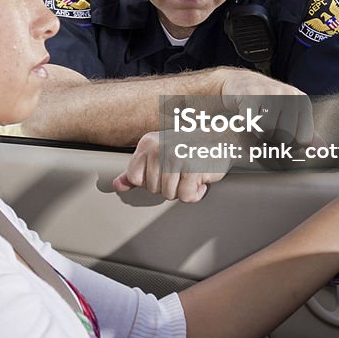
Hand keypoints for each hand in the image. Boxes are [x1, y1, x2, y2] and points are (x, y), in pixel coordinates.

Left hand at [112, 131, 227, 201]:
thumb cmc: (188, 149)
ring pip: (168, 195)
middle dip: (169, 187)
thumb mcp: (158, 155)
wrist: (221, 140)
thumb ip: (137, 170)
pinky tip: (200, 180)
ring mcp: (176, 156)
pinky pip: (185, 197)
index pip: (134, 178)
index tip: (163, 172)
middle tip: (181, 172)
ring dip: (183, 190)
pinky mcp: (193, 167)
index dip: (150, 182)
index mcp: (148, 143)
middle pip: (153, 189)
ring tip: (190, 174)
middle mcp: (160, 147)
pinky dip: (195, 194)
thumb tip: (117, 185)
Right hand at [219, 70, 313, 148]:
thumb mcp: (291, 114)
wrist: (240, 82)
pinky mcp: (250, 95)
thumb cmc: (268, 103)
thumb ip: (307, 133)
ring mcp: (270, 93)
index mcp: (302, 102)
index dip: (290, 142)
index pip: (303, 139)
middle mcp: (289, 95)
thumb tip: (322, 149)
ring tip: (256, 118)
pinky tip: (245, 113)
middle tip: (265, 124)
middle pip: (284, 137)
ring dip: (257, 131)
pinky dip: (244, 124)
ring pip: (266, 131)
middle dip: (272, 137)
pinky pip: (249, 124)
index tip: (281, 132)